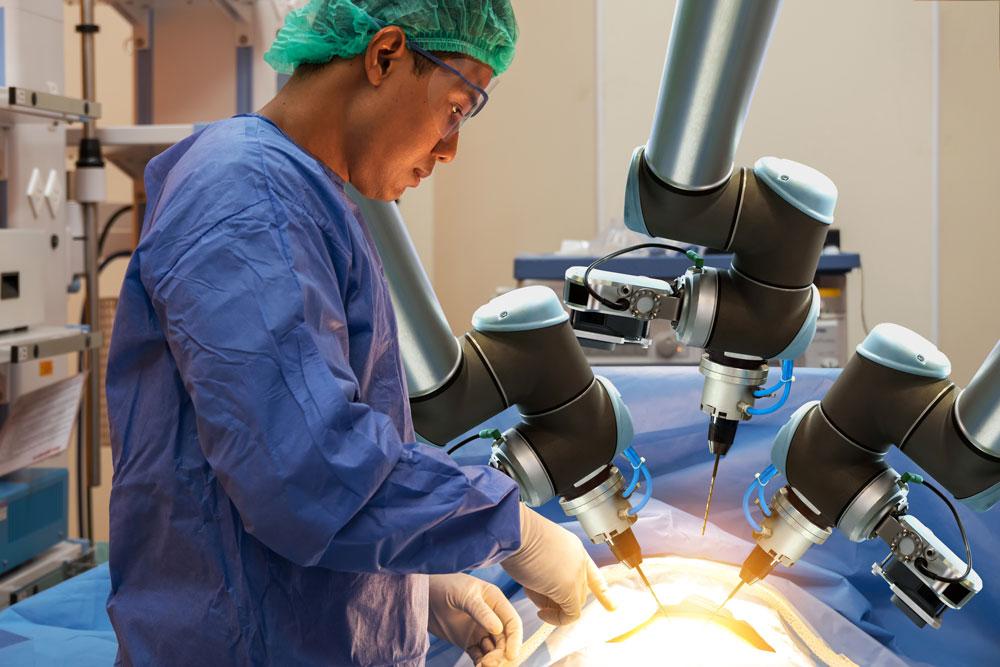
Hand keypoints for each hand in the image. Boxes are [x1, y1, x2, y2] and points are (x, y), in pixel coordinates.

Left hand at [427, 573, 521, 665]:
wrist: (422, 593)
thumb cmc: (444, 585)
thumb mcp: (464, 595)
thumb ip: (481, 611)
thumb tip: (498, 629)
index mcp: (496, 601)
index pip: (512, 623)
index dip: (515, 639)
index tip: (512, 655)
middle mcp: (492, 618)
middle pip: (505, 641)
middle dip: (502, 654)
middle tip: (491, 663)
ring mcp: (480, 631)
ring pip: (494, 651)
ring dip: (493, 662)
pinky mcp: (468, 642)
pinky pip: (480, 656)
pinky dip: (481, 664)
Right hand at [501, 504, 613, 624]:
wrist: (515, 531)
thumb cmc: (518, 538)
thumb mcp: (537, 553)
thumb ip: (548, 572)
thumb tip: (546, 593)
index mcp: (573, 548)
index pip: (593, 574)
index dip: (602, 592)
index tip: (612, 607)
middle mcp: (579, 560)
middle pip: (577, 592)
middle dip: (557, 598)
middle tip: (534, 590)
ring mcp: (576, 574)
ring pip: (572, 603)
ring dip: (551, 605)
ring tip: (531, 591)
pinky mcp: (569, 589)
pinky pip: (570, 614)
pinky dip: (556, 619)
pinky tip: (542, 613)